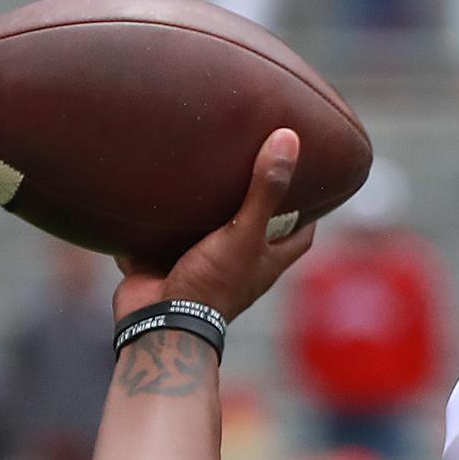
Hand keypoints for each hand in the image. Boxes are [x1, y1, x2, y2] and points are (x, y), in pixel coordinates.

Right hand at [112, 129, 317, 325]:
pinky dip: (156, 221)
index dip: (308, 211)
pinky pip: (160, 238)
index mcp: (266, 261)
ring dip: (202, 210)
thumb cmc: (212, 283)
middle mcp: (237, 264)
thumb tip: (289, 138)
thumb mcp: (244, 231)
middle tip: (249, 164)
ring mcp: (200, 265)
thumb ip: (266, 188)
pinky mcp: (162, 264)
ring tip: (200, 169)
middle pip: (253, 229)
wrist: (159, 321)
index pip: (300, 234)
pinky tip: (150, 189)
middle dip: (251, 203)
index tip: (308, 182)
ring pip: (205, 232)